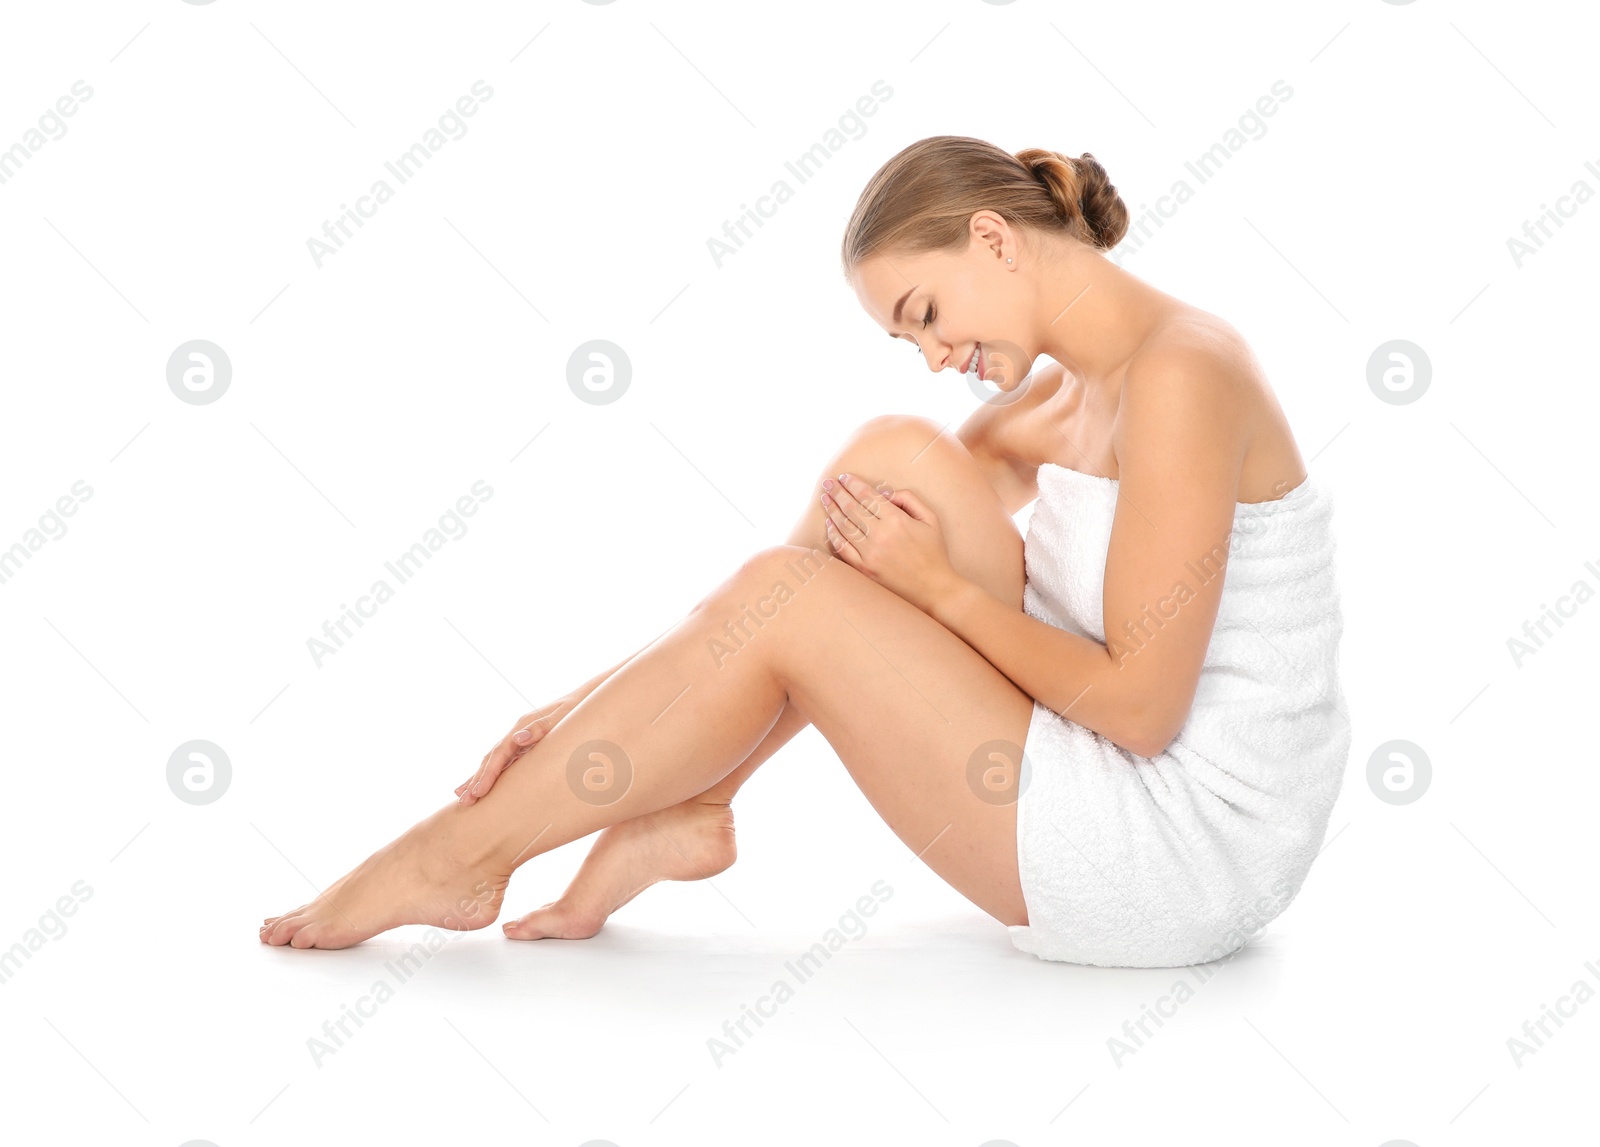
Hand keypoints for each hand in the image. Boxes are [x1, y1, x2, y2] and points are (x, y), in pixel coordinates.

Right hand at [456, 697, 573, 804]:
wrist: (585, 699)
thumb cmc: (576, 710)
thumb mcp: (562, 717)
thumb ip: (541, 727)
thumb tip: (518, 738)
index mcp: (523, 726)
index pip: (500, 753)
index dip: (488, 773)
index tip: (479, 791)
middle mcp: (517, 732)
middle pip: (491, 758)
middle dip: (477, 780)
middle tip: (464, 802)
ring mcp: (519, 738)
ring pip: (493, 761)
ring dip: (478, 778)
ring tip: (462, 797)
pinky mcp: (525, 745)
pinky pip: (504, 762)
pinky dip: (490, 773)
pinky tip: (480, 784)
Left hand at [820, 472, 960, 613]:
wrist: (934, 589)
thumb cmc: (934, 552)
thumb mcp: (930, 519)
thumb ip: (909, 499)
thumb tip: (884, 493)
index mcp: (897, 520)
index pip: (868, 496)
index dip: (853, 484)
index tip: (844, 477)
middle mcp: (881, 536)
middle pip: (851, 508)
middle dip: (837, 492)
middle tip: (828, 484)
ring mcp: (870, 554)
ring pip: (844, 526)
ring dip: (832, 510)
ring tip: (825, 499)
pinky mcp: (864, 570)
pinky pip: (842, 549)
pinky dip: (833, 535)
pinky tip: (829, 525)